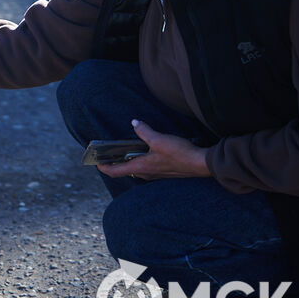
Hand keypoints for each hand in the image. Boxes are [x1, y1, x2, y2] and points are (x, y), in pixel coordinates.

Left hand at [97, 119, 211, 179]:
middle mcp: (146, 174)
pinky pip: (147, 168)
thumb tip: (134, 123)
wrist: (201, 163)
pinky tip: (145, 151)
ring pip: (137, 169)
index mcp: (141, 167)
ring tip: (124, 151)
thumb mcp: (159, 139)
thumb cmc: (180, 154)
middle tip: (108, 154)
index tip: (96, 163)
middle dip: (115, 163)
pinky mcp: (164, 172)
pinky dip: (141, 161)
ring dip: (129, 162)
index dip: (104, 168)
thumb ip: (144, 131)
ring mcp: (156, 174)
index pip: (116, 171)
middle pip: (125, 171)